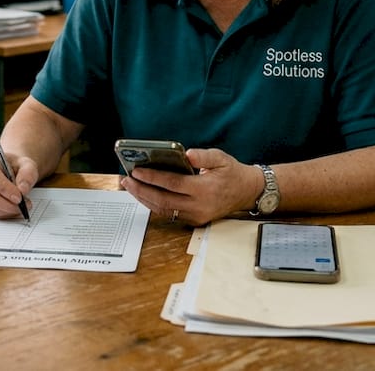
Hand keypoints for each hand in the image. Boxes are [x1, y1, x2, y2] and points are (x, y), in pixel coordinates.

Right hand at [0, 149, 37, 218]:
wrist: (9, 169)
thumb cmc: (15, 166)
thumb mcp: (27, 164)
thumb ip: (28, 174)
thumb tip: (23, 189)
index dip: (4, 188)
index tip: (19, 197)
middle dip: (6, 203)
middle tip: (22, 206)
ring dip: (5, 210)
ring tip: (20, 207)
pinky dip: (1, 214)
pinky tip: (11, 209)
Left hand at [119, 147, 256, 226]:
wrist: (247, 192)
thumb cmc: (232, 173)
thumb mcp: (221, 158)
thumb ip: (203, 156)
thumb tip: (186, 154)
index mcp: (205, 189)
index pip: (173, 184)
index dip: (153, 178)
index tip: (137, 172)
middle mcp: (200, 206)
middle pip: (163, 200)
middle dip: (142, 190)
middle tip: (127, 180)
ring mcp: (197, 216)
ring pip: (164, 210)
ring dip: (145, 199)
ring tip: (130, 187)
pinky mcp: (195, 221)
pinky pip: (170, 214)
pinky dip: (155, 205)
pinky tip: (144, 195)